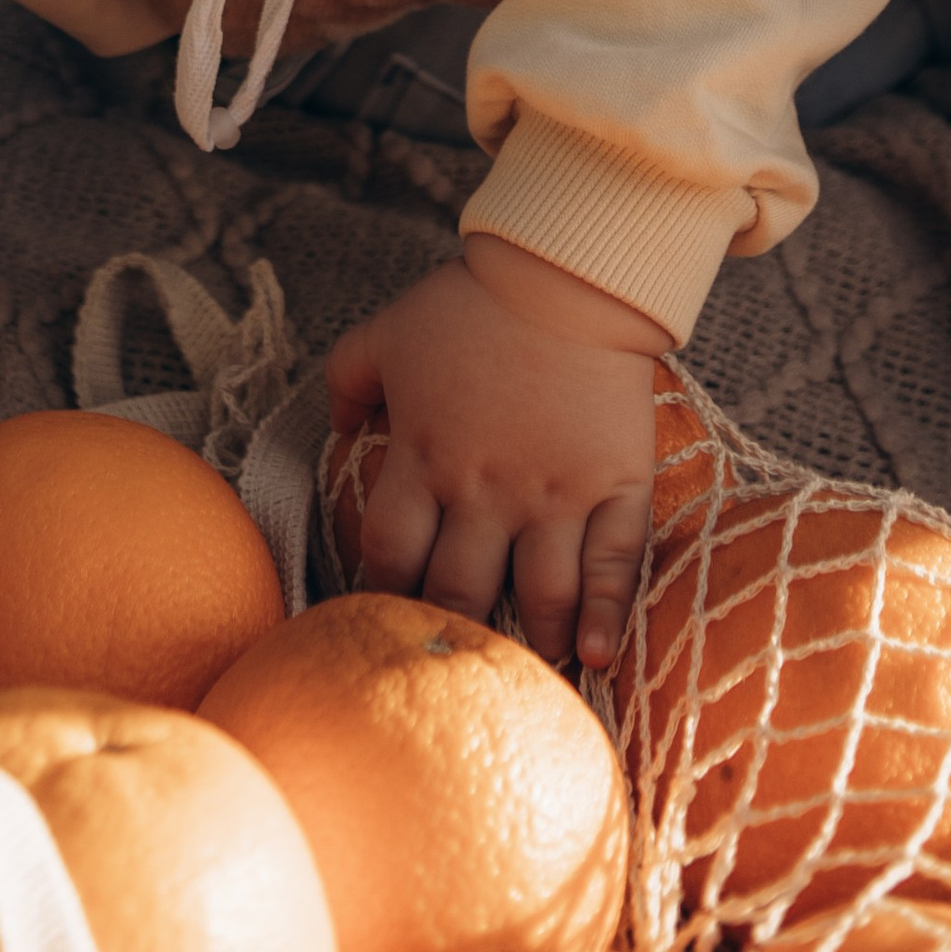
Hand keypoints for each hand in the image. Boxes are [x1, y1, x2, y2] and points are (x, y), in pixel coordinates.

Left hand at [325, 234, 662, 670]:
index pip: (387, 551)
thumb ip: (347, 378)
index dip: (377, 595)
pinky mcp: (616, 485)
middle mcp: (487, 487)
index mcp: (424, 454)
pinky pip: (614, 565)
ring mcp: (557, 492)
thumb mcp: (390, 329)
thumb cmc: (473, 302)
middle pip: (457, 588)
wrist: (568, 272)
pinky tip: (598, 658)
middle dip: (448, 634)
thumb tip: (334, 429)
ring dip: (531, 643)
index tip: (376, 625)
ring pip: (539, 594)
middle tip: (449, 669)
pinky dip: (607, 617)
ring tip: (526, 679)